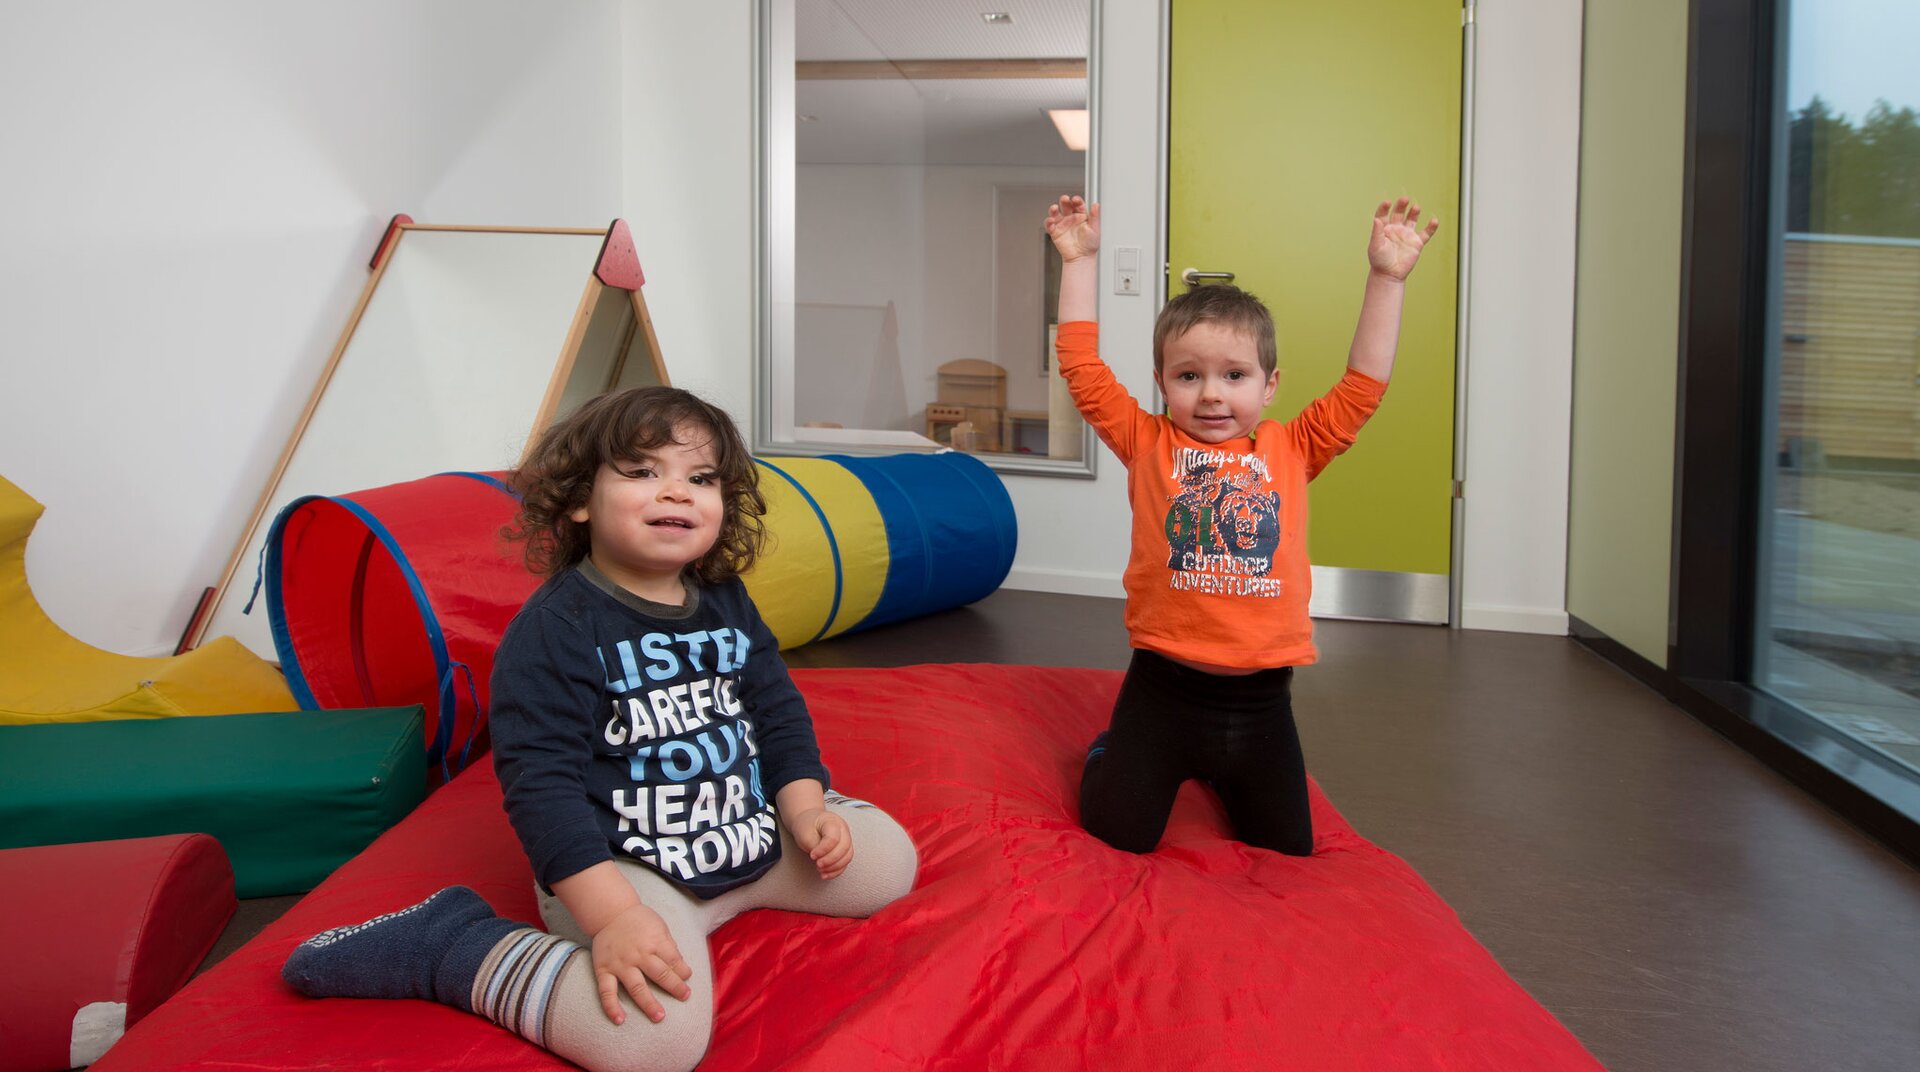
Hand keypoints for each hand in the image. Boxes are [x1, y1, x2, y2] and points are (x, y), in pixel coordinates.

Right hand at [590, 902, 692, 1024]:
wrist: (610, 912)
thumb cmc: (638, 920)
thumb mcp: (660, 926)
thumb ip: (669, 945)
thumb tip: (680, 965)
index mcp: (654, 942)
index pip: (673, 960)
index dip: (683, 971)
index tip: (687, 978)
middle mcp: (638, 955)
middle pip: (660, 974)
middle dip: (675, 987)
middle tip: (684, 997)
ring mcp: (620, 964)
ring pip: (636, 987)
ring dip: (648, 1004)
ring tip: (659, 1017)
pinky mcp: (604, 970)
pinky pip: (606, 992)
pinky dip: (612, 1007)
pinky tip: (620, 1020)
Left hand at [788, 806, 853, 879]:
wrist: (808, 822)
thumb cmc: (806, 827)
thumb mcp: (805, 834)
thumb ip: (815, 847)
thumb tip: (822, 861)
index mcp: (833, 821)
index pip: (833, 838)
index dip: (823, 850)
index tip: (812, 855)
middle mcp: (843, 829)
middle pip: (844, 848)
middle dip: (830, 860)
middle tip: (818, 865)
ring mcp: (846, 839)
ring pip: (847, 856)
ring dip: (834, 867)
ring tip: (820, 870)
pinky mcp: (845, 849)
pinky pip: (845, 862)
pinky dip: (836, 871)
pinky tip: (825, 875)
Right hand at [1045, 195, 1100, 261]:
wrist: (1081, 257)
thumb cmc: (1089, 245)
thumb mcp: (1095, 229)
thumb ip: (1095, 216)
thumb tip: (1096, 205)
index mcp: (1081, 215)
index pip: (1078, 204)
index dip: (1076, 200)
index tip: (1076, 199)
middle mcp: (1071, 218)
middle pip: (1066, 205)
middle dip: (1064, 201)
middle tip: (1065, 199)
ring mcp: (1062, 224)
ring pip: (1055, 213)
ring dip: (1053, 209)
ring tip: (1054, 208)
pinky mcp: (1055, 232)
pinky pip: (1049, 225)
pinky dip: (1048, 222)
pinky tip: (1051, 221)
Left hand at [1367, 197, 1439, 280]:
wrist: (1389, 275)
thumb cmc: (1379, 261)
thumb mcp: (1375, 246)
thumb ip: (1376, 232)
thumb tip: (1376, 219)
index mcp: (1384, 228)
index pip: (1384, 214)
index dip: (1385, 207)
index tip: (1387, 202)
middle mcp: (1396, 229)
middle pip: (1399, 213)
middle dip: (1401, 205)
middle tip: (1405, 199)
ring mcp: (1407, 235)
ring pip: (1412, 219)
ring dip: (1414, 212)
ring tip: (1416, 207)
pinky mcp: (1416, 243)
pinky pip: (1426, 233)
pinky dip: (1431, 227)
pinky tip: (1434, 220)